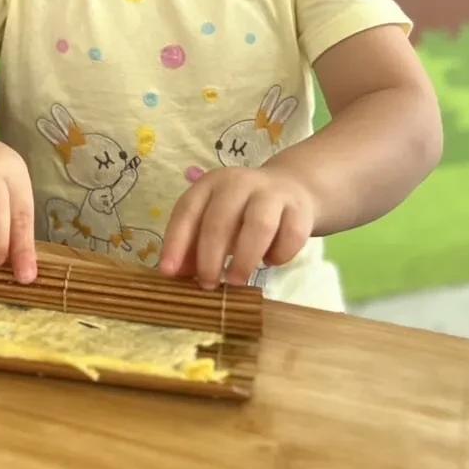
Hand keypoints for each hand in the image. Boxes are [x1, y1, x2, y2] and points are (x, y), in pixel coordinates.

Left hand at [160, 167, 316, 289]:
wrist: (291, 188)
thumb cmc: (242, 212)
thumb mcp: (213, 220)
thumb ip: (193, 245)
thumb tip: (175, 274)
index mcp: (210, 184)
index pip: (187, 211)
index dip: (176, 243)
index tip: (169, 273)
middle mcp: (239, 183)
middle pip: (220, 220)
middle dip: (210, 257)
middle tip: (208, 284)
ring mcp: (271, 194)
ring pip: (258, 226)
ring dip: (244, 259)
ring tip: (236, 281)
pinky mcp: (299, 209)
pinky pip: (290, 236)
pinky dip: (278, 255)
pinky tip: (270, 261)